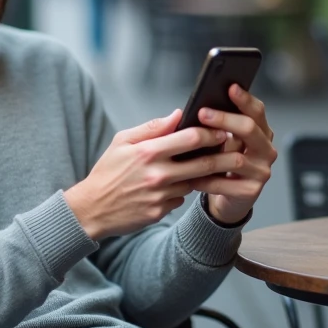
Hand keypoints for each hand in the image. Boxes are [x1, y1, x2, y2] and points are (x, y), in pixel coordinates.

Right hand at [64, 110, 252, 239]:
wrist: (91, 209)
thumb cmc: (107, 171)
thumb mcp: (122, 142)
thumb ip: (151, 128)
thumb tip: (177, 114)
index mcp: (148, 152)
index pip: (189, 138)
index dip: (210, 132)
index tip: (222, 129)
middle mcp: (157, 174)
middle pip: (202, 163)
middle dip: (224, 155)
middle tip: (236, 148)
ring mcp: (160, 195)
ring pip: (195, 181)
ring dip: (209, 174)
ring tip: (220, 164)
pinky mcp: (160, 212)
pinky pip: (182, 197)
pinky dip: (184, 190)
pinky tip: (184, 183)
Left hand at [191, 85, 276, 224]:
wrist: (227, 199)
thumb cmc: (221, 164)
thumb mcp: (221, 141)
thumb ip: (218, 126)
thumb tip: (199, 107)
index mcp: (261, 132)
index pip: (257, 111)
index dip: (244, 99)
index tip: (230, 87)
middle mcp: (266, 150)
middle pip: (250, 129)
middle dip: (225, 119)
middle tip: (203, 113)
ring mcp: (261, 171)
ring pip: (237, 159)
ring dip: (211, 153)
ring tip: (190, 148)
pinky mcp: (251, 191)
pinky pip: (226, 184)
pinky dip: (207, 180)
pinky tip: (192, 176)